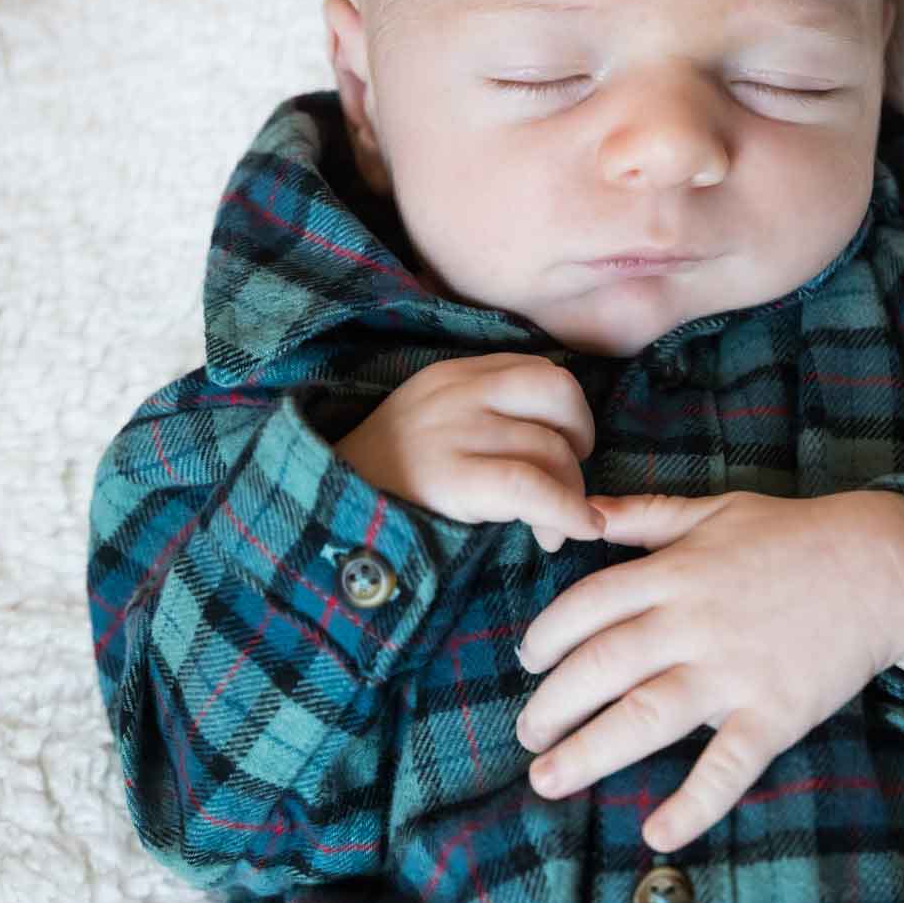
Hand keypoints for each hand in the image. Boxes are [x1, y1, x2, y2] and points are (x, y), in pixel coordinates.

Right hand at [331, 354, 605, 550]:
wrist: (322, 510)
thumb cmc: (387, 480)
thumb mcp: (433, 422)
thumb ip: (487, 415)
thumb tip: (563, 446)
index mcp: (455, 374)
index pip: (540, 371)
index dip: (568, 413)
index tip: (565, 448)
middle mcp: (458, 392)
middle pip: (559, 393)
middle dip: (580, 439)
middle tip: (567, 482)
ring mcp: (454, 431)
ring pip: (551, 449)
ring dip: (569, 496)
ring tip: (549, 531)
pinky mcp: (451, 478)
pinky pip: (532, 487)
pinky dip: (567, 511)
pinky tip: (575, 531)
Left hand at [513, 489, 903, 850]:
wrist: (884, 566)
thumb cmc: (795, 535)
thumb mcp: (714, 510)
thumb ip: (644, 515)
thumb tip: (582, 510)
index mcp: (674, 573)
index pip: (586, 607)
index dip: (545, 637)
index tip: (528, 662)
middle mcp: (693, 623)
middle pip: (600, 666)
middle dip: (552, 705)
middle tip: (526, 735)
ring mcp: (734, 672)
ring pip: (645, 717)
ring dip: (589, 753)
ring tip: (546, 780)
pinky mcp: (775, 713)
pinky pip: (728, 766)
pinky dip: (692, 803)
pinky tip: (655, 832)